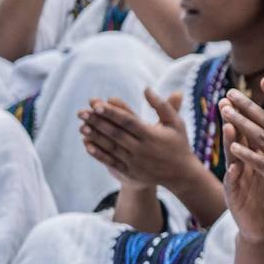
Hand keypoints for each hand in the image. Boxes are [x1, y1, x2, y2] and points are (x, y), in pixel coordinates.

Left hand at [79, 90, 201, 188]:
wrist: (181, 174)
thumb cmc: (178, 143)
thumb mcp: (176, 123)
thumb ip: (163, 105)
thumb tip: (146, 89)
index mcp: (153, 135)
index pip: (129, 121)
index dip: (112, 113)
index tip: (97, 105)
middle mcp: (143, 149)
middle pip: (116, 133)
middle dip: (97, 122)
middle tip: (81, 112)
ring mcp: (135, 162)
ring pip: (111, 147)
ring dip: (95, 137)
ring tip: (81, 126)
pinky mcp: (131, 172)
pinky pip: (111, 162)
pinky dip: (99, 154)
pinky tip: (87, 145)